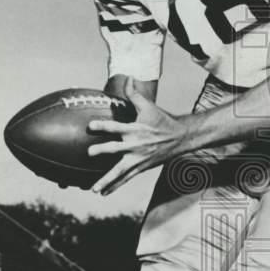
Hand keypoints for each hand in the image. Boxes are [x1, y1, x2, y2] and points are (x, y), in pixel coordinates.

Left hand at [87, 77, 187, 194]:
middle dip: (103, 151)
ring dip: (106, 180)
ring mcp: (138, 158)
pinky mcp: (141, 167)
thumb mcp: (149, 106)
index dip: (103, 126)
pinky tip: (104, 192)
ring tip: (94, 189)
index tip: (90, 126)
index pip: (116, 127)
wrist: (179, 138)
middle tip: (90, 152)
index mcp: (135, 129)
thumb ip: (134, 94)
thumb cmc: (161, 120)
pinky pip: (126, 178)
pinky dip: (115, 186)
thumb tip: (128, 77)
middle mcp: (135, 145)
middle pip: (116, 149)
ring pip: (120, 171)